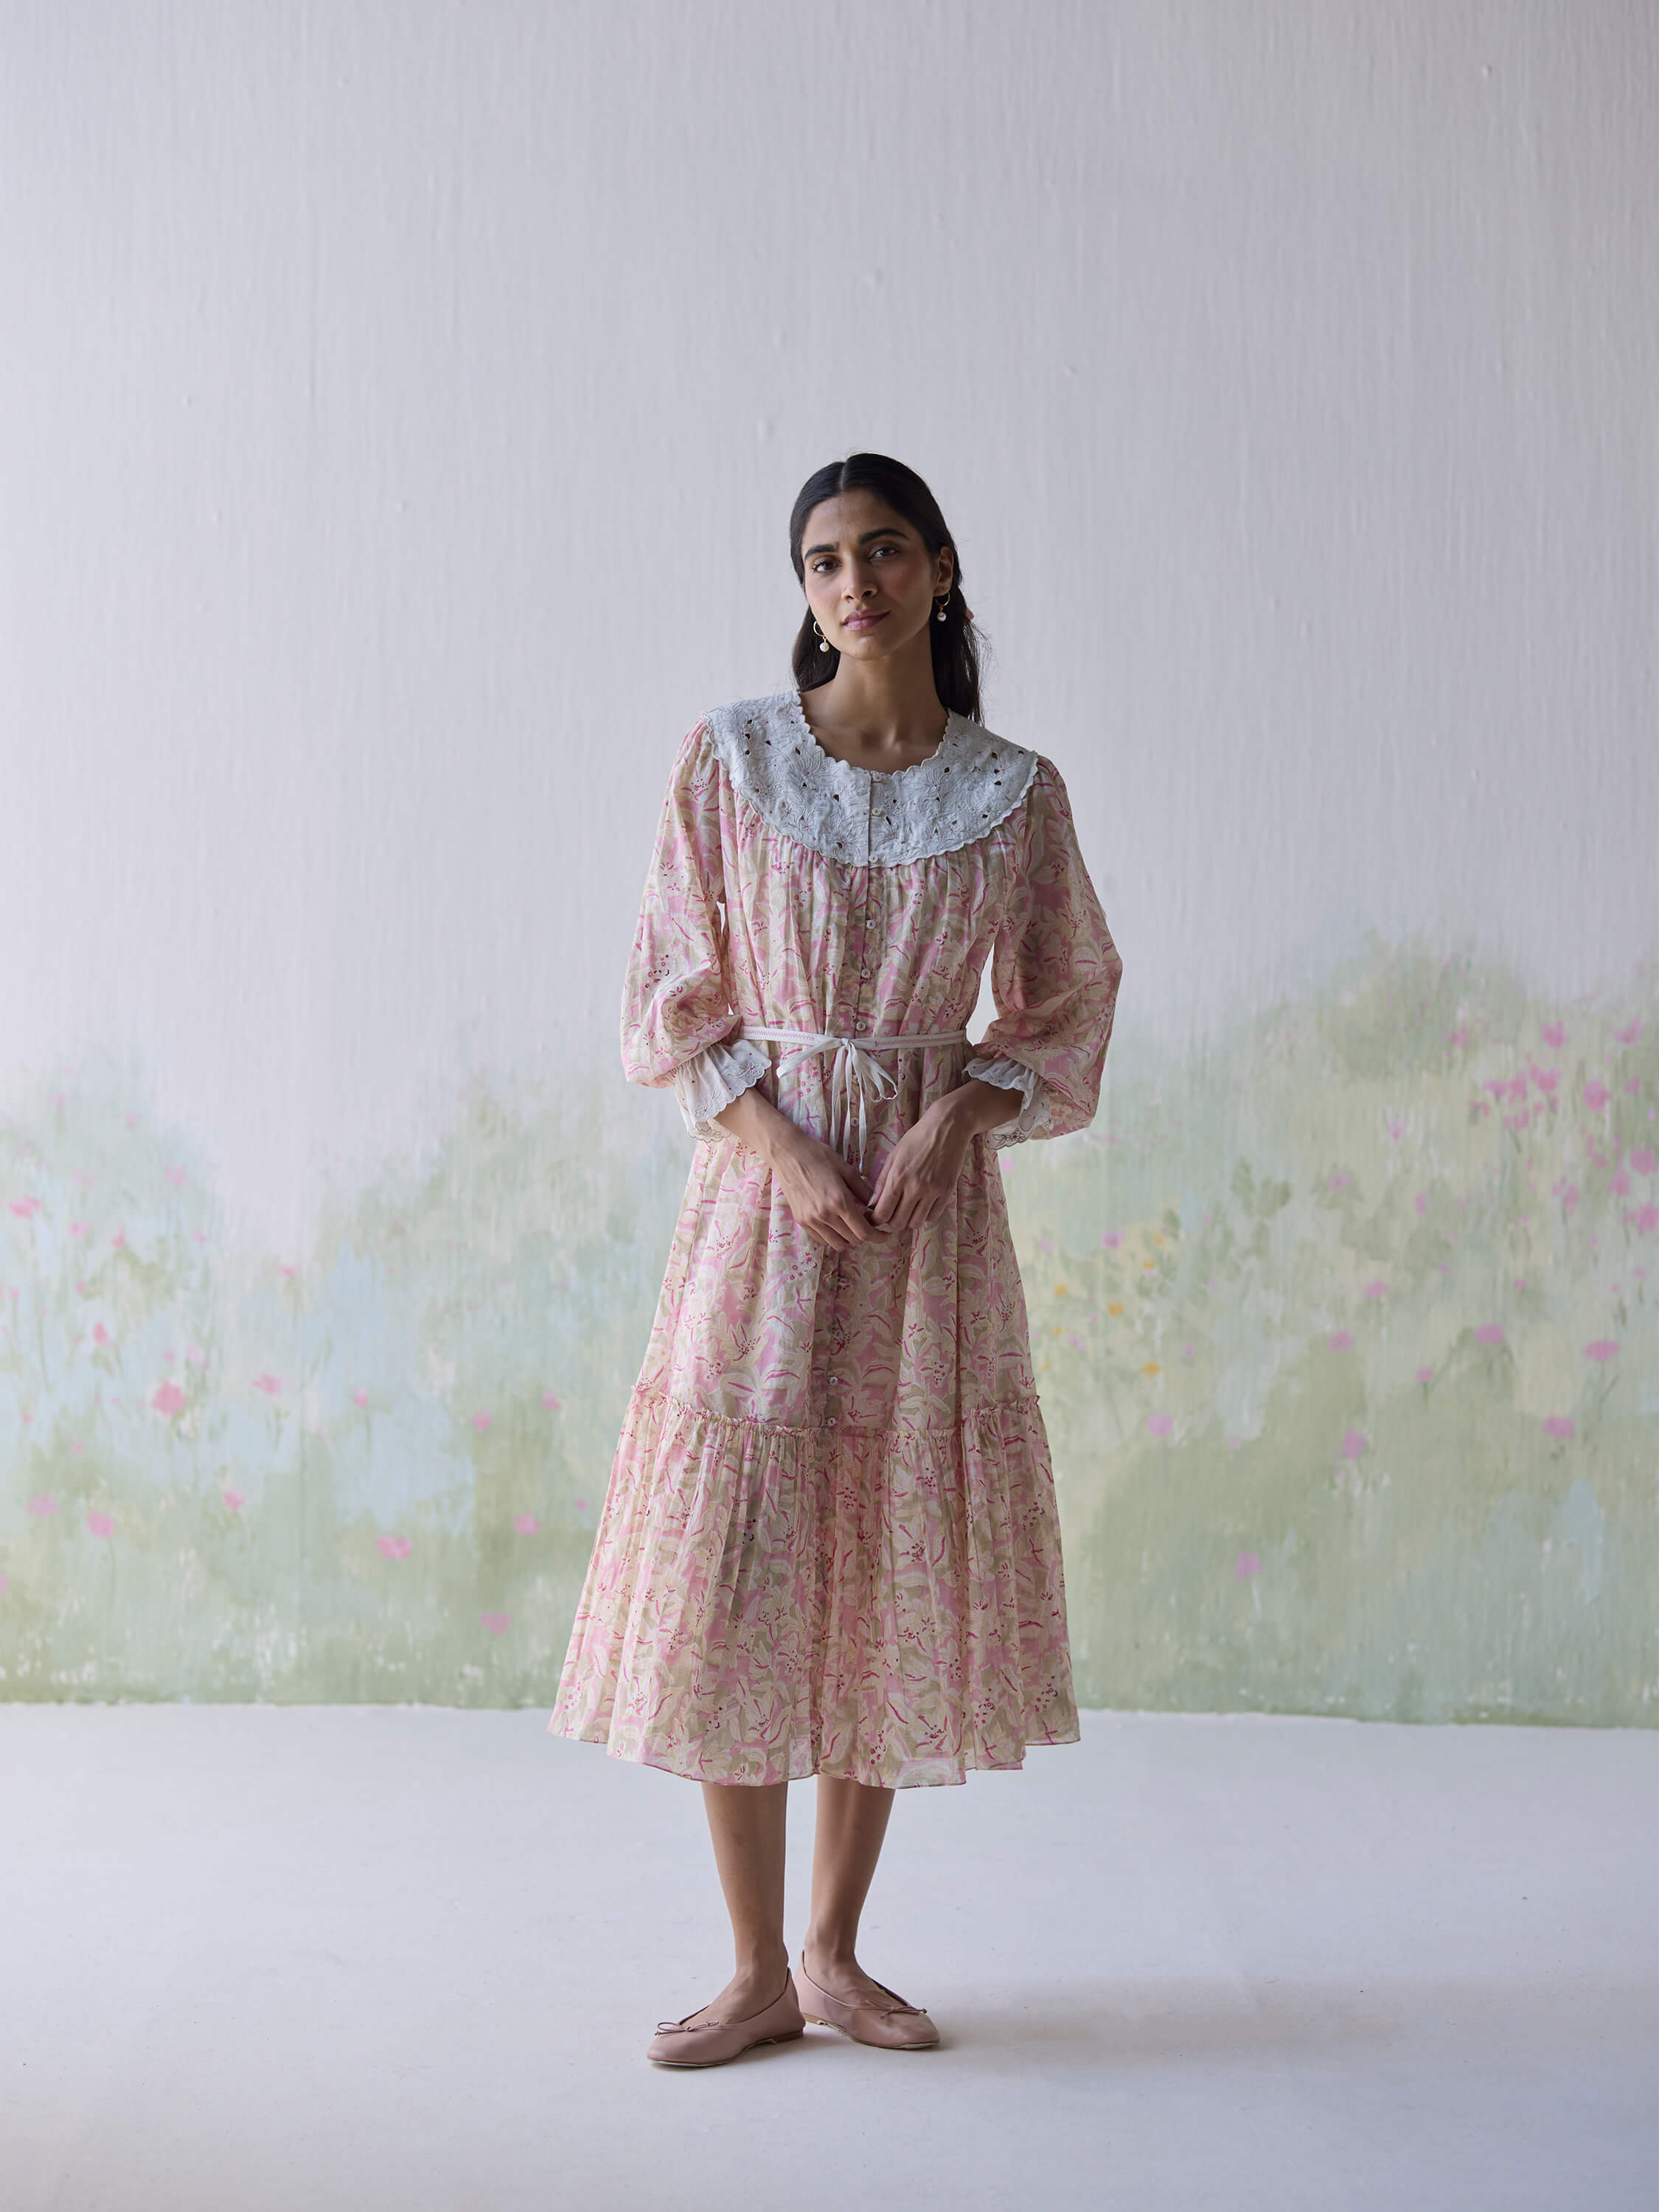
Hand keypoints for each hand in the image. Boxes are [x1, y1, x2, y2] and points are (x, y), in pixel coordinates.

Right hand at [713, 1087, 875, 1251]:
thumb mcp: (846, 1169)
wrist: (788, 1153)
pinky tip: (837, 1225)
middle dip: (865, 1236)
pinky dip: (833, 1237)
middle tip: (869, 1226)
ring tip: (852, 1227)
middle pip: (852, 1240)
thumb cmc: (818, 1156)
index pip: (864, 1232)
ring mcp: (811, 1220)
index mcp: (840, 1201)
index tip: (885, 1235)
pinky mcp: (801, 1220)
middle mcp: (825, 1215)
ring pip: (837, 1244)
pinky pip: (821, 1240)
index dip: (878, 1236)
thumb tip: (876, 1205)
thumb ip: (863, 1190)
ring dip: (849, 1239)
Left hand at [867, 1080, 1018, 1232]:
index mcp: (897, 1177)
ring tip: (907, 1211)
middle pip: (898, 1223)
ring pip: (916, 1223)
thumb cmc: (916, 1139)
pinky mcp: (947, 1192)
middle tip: (893, 1213)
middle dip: (892, 1222)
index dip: (876, 1220)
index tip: (876, 1218)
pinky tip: (922, 1205)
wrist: (947, 1128)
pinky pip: (933, 1216)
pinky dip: (925, 1215)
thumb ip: (882, 1181)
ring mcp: (932, 1191)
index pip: (882, 1213)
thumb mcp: (893, 1156)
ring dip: (909, 1221)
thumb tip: (873, 1204)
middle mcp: (915, 1187)